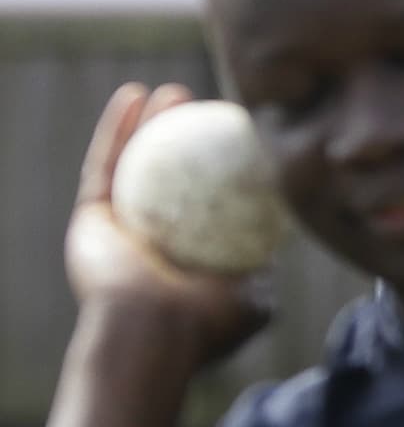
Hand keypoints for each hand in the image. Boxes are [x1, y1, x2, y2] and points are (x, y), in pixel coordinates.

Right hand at [68, 84, 271, 364]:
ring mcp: (118, 229)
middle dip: (183, 135)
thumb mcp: (256, 290)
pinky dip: (116, 129)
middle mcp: (152, 240)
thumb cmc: (210, 318)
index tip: (240, 133)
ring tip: (168, 91)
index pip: (206, 199)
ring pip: (133, 163)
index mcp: (188, 255)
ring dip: (148, 123)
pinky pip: (103, 164)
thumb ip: (268, 262)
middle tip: (204, 105)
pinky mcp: (88, 220)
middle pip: (168, 175)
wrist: (153, 334)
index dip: (221, 165)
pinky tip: (132, 96)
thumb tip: (292, 236)